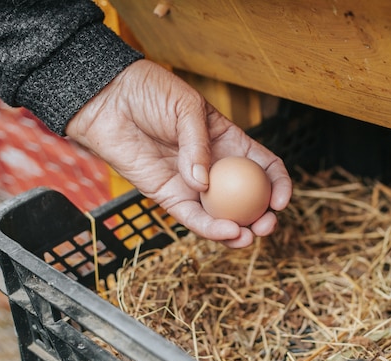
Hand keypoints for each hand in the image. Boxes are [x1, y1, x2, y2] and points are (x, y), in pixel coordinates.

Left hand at [66, 59, 291, 247]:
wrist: (109, 99)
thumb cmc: (150, 92)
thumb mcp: (186, 108)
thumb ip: (199, 145)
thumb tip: (204, 185)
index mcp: (230, 142)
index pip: (263, 168)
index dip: (278, 185)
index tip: (281, 201)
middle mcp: (216, 168)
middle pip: (248, 199)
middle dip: (262, 217)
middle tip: (265, 226)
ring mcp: (193, 185)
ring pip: (222, 216)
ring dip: (239, 231)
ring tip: (248, 237)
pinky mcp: (168, 196)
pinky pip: (192, 219)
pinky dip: (210, 229)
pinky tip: (226, 233)